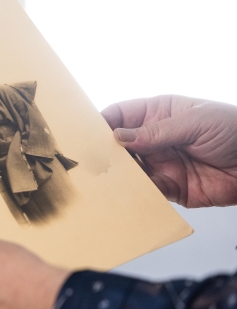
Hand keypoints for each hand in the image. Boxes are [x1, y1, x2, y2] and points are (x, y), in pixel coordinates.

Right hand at [102, 95, 236, 206]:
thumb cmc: (235, 130)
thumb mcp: (196, 122)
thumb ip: (157, 132)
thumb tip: (120, 137)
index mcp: (158, 113)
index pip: (121, 115)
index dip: (102, 123)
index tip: (87, 133)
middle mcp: (154, 139)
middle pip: (118, 145)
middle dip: (104, 153)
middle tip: (90, 161)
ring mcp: (160, 163)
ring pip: (128, 171)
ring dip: (118, 176)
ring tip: (106, 180)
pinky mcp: (169, 188)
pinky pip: (146, 192)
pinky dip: (135, 194)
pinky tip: (128, 195)